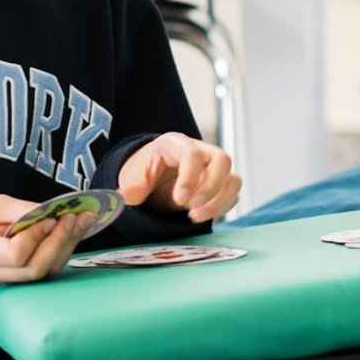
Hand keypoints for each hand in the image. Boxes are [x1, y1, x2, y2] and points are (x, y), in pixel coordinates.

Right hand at [0, 195, 90, 285]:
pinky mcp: (19, 279)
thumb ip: (23, 210)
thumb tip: (55, 212)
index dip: (37, 236)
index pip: (16, 254)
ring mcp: (6, 281)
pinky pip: (44, 270)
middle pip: (35, 269)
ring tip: (81, 222)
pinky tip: (72, 232)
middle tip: (75, 218)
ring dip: (66, 247)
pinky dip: (61, 251)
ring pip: (44, 272)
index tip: (50, 218)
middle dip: (60, 242)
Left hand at [117, 133, 240, 222]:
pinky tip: (199, 215)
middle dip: (210, 188)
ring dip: (218, 202)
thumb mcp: (131, 176)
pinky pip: (231, 195)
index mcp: (176, 144)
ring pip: (233, 179)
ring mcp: (213, 167)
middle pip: (223, 160)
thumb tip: (125, 198)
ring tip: (194, 215)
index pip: (193, 154)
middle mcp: (200, 151)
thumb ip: (131, 187)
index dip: (190, 178)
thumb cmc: (142, 171)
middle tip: (190, 208)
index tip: (180, 200)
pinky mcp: (220, 183)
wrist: (151, 178)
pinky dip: (220, 208)